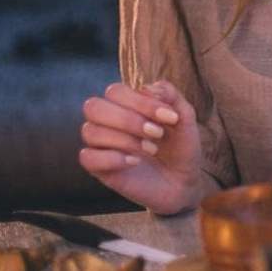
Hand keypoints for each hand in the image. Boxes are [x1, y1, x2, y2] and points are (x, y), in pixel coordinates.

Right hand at [79, 80, 202, 214]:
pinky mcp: (99, 169)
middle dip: (128, 119)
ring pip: (90, 131)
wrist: (184, 182)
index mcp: (125, 104)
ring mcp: (101, 145)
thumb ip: (171, 96)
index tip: (171, 117)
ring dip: (125, 139)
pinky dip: (112, 158)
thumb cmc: (181, 146)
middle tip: (157, 133)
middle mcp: (108, 122)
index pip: (115, 91)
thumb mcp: (184, 118)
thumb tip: (148, 88)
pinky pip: (87, 157)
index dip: (142, 102)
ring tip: (151, 149)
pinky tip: (135, 162)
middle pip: (93, 107)